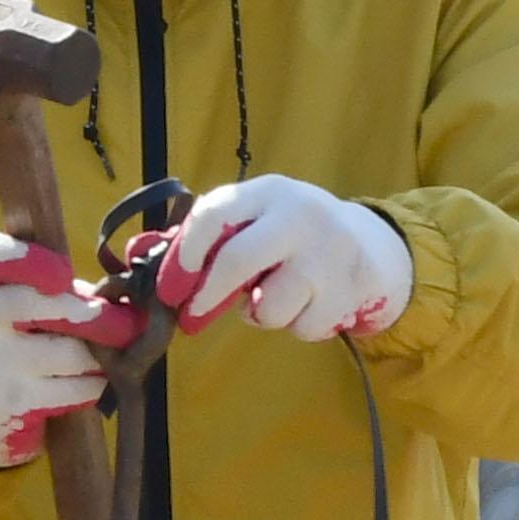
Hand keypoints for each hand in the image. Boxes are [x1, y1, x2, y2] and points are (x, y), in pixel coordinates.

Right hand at [0, 231, 121, 468]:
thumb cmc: (11, 338)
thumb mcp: (15, 301)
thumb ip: (57, 289)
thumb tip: (119, 304)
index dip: (27, 259)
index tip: (61, 275)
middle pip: (49, 304)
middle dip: (94, 316)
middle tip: (120, 325)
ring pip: (73, 352)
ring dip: (97, 357)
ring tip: (97, 357)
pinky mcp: (13, 400)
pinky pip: (76, 387)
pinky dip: (91, 385)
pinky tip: (83, 382)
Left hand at [154, 175, 412, 341]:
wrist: (374, 244)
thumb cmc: (295, 235)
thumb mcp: (258, 220)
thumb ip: (210, 237)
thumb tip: (144, 256)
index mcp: (268, 192)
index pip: (215, 213)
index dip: (186, 251)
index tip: (172, 285)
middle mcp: (300, 215)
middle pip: (237, 260)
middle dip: (208, 295)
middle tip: (193, 316)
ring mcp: (330, 252)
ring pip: (271, 304)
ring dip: (262, 315)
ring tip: (273, 301)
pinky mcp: (351, 287)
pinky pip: (304, 326)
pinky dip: (299, 326)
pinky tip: (308, 307)